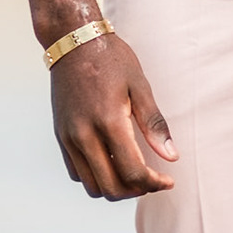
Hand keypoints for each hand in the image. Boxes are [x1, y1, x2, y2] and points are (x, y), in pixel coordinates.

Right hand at [48, 32, 177, 197]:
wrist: (73, 41)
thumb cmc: (112, 59)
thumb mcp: (139, 86)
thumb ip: (154, 124)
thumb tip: (171, 157)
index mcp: (108, 122)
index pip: (132, 172)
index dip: (154, 183)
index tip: (168, 180)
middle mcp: (84, 135)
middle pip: (111, 187)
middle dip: (136, 191)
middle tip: (153, 181)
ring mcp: (69, 138)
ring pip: (91, 185)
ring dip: (115, 188)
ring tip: (134, 175)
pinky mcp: (60, 136)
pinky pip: (77, 172)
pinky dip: (96, 177)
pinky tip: (113, 163)